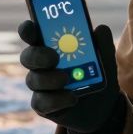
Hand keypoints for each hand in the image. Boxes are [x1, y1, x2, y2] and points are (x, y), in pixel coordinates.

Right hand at [18, 19, 121, 133]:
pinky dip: (57, 100)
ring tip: (66, 78)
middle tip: (54, 57)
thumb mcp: (105, 59)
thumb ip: (102, 44)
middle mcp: (41, 65)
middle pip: (27, 57)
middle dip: (38, 56)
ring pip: (33, 79)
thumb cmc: (97, 75)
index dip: (27, 30)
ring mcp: (40, 86)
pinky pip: (42, 102)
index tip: (31, 27)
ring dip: (49, 78)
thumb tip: (100, 29)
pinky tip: (72, 98)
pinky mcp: (43, 105)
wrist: (103, 106)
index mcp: (50, 46)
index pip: (32, 35)